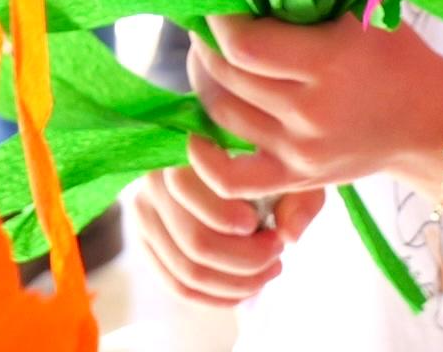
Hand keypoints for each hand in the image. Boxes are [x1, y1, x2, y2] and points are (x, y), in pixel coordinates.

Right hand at [125, 164, 320, 305]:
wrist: (232, 156)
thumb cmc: (266, 159)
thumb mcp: (289, 169)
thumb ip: (298, 198)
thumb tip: (289, 235)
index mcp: (180, 147)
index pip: (190, 190)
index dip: (228, 217)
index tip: (259, 221)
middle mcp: (152, 179)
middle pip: (197, 243)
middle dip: (247, 258)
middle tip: (277, 250)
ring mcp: (143, 214)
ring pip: (189, 272)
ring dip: (238, 282)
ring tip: (270, 268)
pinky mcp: (147, 242)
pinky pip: (179, 286)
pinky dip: (218, 296)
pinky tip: (249, 287)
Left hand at [185, 15, 442, 190]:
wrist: (427, 122)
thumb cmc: (394, 54)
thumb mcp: (366, 9)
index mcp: (328, 63)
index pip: (245, 46)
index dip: (218, 20)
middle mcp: (310, 112)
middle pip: (228, 78)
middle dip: (207, 45)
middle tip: (205, 22)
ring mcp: (300, 151)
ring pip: (224, 117)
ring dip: (206, 83)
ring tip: (208, 57)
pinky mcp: (296, 178)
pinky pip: (233, 179)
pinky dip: (205, 161)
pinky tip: (194, 137)